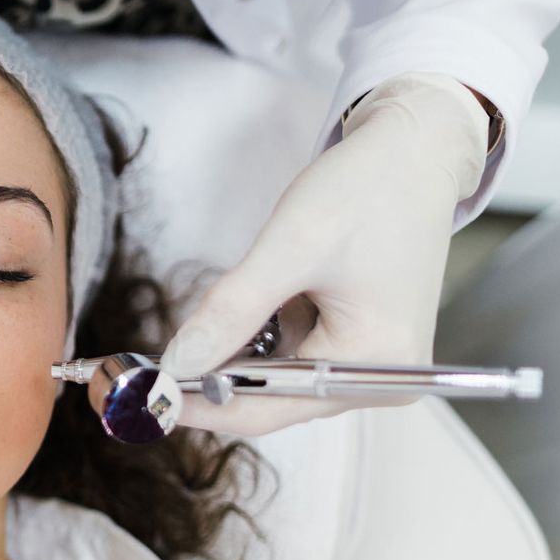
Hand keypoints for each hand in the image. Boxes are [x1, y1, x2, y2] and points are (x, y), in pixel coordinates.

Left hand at [146, 71, 491, 435]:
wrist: (414, 151)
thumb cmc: (365, 189)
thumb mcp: (290, 248)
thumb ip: (231, 311)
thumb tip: (176, 363)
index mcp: (376, 364)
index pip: (269, 408)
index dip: (202, 405)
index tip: (145, 395)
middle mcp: (382, 380)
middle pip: (273, 398)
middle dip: (217, 372)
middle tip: (155, 356)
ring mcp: (373, 365)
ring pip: (278, 376)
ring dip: (241, 346)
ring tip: (248, 291)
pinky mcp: (361, 346)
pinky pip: (294, 355)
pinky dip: (264, 331)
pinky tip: (273, 291)